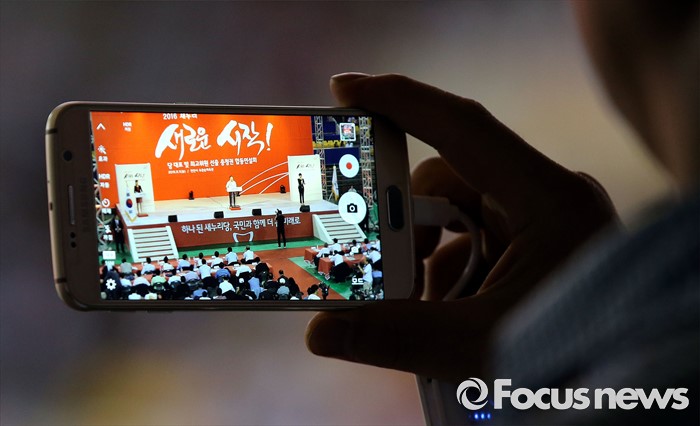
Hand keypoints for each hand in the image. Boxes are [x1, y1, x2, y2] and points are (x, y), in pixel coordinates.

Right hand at [306, 74, 617, 380]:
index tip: (345, 90)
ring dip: (427, 261)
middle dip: (405, 224)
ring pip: (457, 220)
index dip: (399, 101)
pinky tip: (449, 317)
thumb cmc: (581, 360)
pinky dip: (449, 277)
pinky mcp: (537, 252)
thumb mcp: (483, 344)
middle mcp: (545, 201)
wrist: (639, 386)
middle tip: (368, 259)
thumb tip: (321, 331)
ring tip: (418, 308)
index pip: (461, 127)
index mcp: (547, 200)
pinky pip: (474, 247)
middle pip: (447, 183)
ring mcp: (542, 226)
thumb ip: (399, 336)